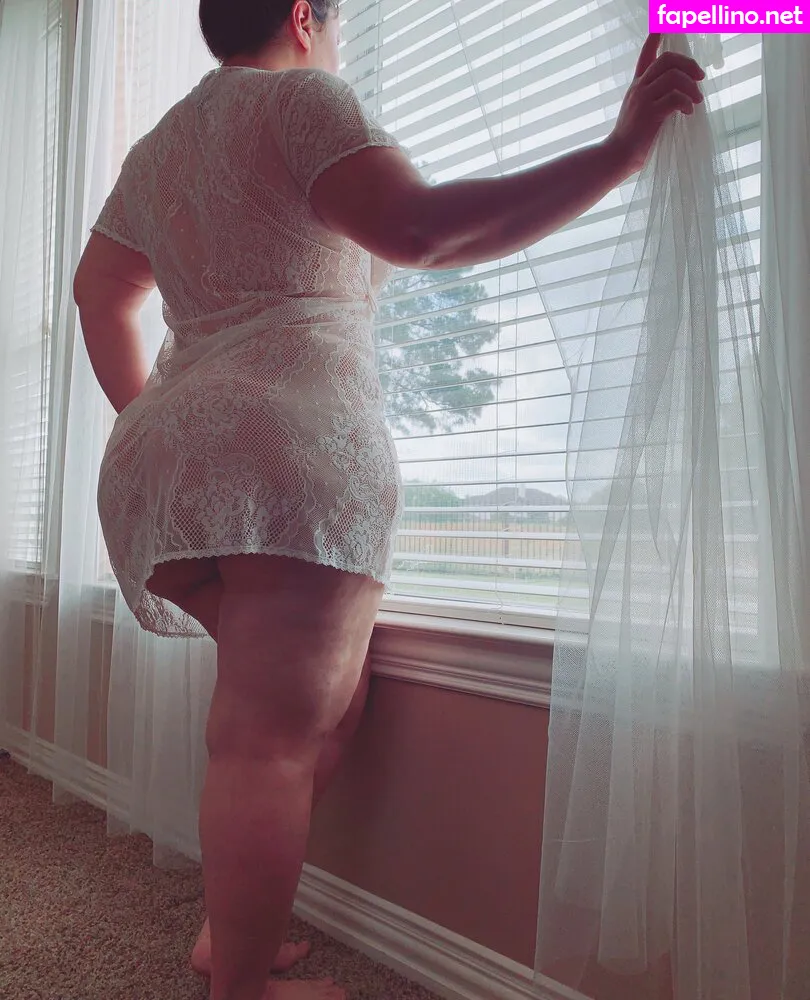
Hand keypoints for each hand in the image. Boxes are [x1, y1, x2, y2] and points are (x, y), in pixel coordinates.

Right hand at [605, 34, 704, 175]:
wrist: (616, 156)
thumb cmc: (632, 140)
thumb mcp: (640, 113)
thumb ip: (654, 100)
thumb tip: (680, 95)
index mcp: (637, 87)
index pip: (646, 55)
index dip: (655, 38)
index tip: (663, 26)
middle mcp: (639, 88)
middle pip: (667, 59)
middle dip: (688, 64)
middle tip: (700, 78)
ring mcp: (643, 100)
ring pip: (674, 76)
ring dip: (691, 87)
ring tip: (696, 101)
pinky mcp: (649, 114)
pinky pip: (674, 98)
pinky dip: (686, 103)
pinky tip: (688, 112)